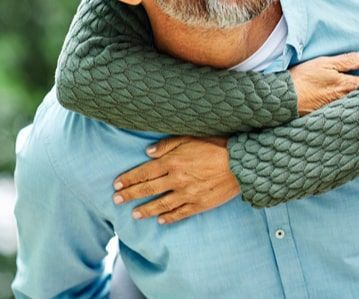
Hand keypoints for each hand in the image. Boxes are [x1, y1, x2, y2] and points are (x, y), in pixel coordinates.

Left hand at [112, 136, 239, 223]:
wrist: (241, 163)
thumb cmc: (218, 145)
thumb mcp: (191, 137)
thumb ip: (168, 145)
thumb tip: (148, 152)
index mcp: (172, 161)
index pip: (144, 172)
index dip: (129, 179)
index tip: (117, 185)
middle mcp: (176, 179)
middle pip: (148, 189)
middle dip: (130, 195)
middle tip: (116, 200)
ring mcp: (187, 193)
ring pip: (161, 204)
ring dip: (145, 210)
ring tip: (134, 214)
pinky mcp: (199, 204)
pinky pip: (180, 213)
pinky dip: (169, 218)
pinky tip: (160, 221)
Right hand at [290, 50, 358, 114]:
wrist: (285, 99)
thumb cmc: (304, 78)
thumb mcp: (325, 63)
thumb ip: (347, 60)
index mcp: (347, 85)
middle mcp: (346, 100)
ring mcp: (339, 110)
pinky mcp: (331, 117)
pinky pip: (348, 113)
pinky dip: (355, 109)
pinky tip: (358, 107)